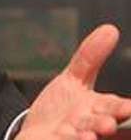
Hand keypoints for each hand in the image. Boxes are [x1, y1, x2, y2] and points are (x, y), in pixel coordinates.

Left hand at [17, 24, 130, 139]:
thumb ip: (90, 57)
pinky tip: (65, 135)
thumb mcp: (74, 79)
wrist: (37, 134)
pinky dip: (64, 139)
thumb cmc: (62, 109)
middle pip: (103, 123)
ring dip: (87, 135)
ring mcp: (74, 136)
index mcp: (99, 109)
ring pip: (85, 136)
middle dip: (107, 121)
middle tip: (109, 122)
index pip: (117, 107)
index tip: (130, 107)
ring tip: (88, 135)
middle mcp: (90, 125)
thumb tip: (110, 28)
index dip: (125, 108)